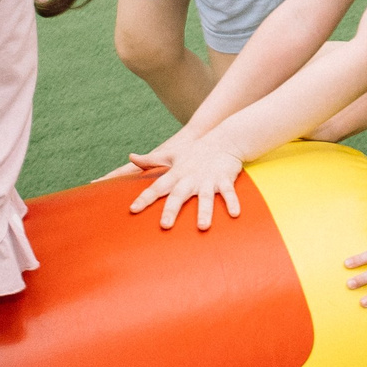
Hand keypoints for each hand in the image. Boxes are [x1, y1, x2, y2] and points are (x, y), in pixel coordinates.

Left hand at [126, 138, 243, 229]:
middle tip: (165, 225)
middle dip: (172, 209)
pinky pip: (228, 192)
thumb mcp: (170, 153)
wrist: (224, 139)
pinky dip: (232, 202)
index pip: (157, 187)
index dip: (145, 198)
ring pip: (205, 197)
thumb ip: (150, 160)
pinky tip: (234, 214)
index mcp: (176, 174)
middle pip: (179, 195)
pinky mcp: (225, 179)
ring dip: (204, 211)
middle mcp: (190, 178)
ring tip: (202, 227)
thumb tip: (131, 157)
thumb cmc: (194, 150)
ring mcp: (208, 180)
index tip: (133, 210)